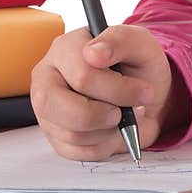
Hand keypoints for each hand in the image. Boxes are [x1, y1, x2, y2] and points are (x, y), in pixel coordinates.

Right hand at [30, 25, 189, 160]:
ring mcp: (47, 109)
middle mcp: (48, 77)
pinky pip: (76, 151)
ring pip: (72, 134)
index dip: (117, 89)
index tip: (144, 91)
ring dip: (109, 130)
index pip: (82, 76)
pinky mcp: (54, 135)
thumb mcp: (140, 43)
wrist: (144, 95)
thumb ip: (119, 40)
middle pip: (63, 108)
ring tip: (124, 115)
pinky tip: (113, 128)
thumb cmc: (138, 66)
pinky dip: (104, 145)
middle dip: (105, 115)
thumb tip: (93, 52)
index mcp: (65, 48)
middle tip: (130, 110)